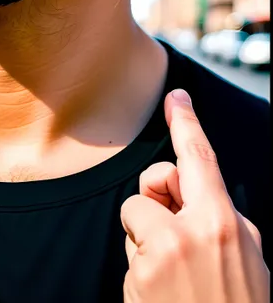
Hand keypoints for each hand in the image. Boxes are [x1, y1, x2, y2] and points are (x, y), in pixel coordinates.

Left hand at [120, 89, 269, 300]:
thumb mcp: (248, 258)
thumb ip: (219, 218)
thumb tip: (191, 192)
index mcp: (223, 221)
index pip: (200, 158)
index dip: (186, 121)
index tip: (175, 96)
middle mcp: (189, 232)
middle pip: (153, 181)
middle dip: (156, 196)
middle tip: (176, 234)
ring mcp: (159, 257)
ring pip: (136, 220)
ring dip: (147, 243)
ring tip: (175, 280)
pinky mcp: (136, 280)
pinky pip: (130, 257)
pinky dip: (141, 273)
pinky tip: (164, 298)